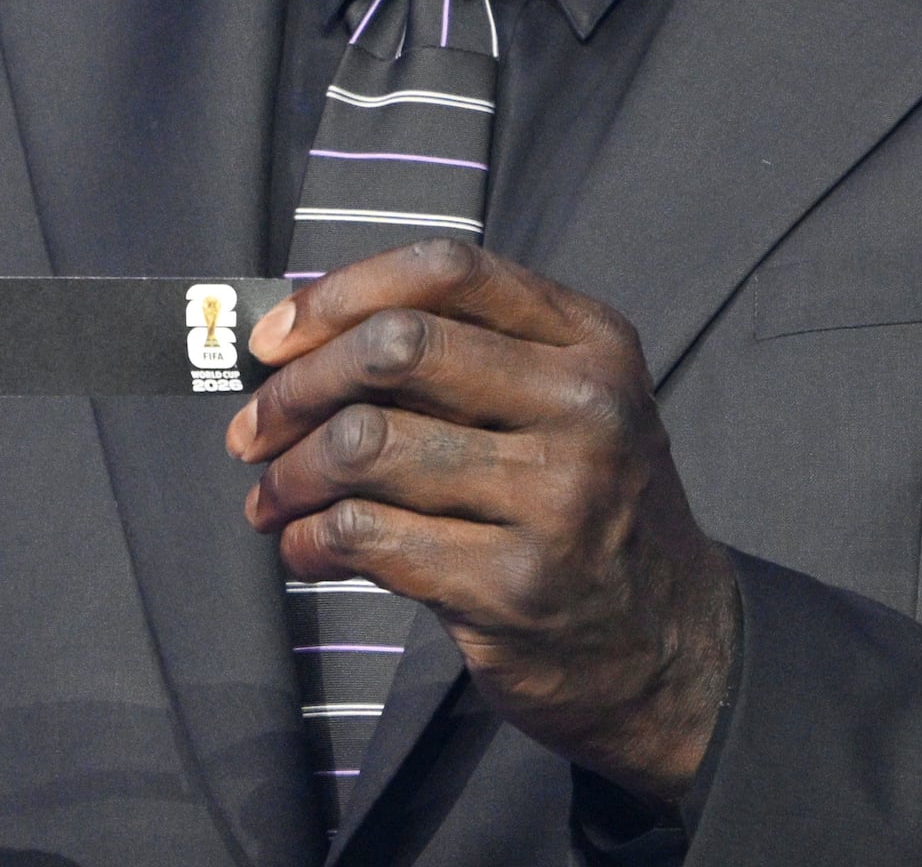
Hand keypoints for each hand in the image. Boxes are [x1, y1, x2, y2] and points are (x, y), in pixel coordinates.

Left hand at [224, 239, 737, 803]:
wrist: (669, 651)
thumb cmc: (580, 510)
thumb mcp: (559, 406)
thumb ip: (457, 360)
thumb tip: (294, 342)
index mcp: (591, 342)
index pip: (447, 269)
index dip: (341, 293)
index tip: (275, 336)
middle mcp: (585, 407)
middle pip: (396, 347)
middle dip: (296, 386)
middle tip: (253, 428)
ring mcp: (556, 498)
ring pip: (367, 444)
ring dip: (290, 473)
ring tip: (272, 497)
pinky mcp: (515, 585)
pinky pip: (367, 536)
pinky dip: (309, 539)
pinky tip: (304, 549)